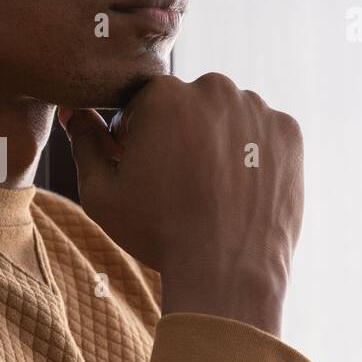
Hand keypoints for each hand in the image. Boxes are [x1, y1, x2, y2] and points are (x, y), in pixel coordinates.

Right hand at [58, 73, 304, 337]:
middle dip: (180, 133)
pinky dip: (252, 153)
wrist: (227, 273)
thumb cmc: (157, 234)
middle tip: (180, 183)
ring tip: (212, 188)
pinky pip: (262, 132)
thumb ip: (84, 142)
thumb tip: (73, 110)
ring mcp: (257, 109)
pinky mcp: (289, 132)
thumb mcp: (102, 193)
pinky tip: (239, 188)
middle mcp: (214, 88)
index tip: (146, 172)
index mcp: (163, 94)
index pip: (143, 104)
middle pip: (188, 104)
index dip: (137, 139)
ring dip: (217, 139)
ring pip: (227, 115)